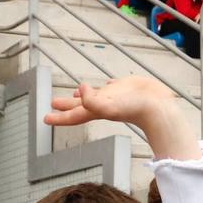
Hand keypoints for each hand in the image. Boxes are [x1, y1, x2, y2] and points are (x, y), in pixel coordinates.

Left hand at [46, 77, 195, 160]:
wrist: (157, 108)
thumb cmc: (135, 109)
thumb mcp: (109, 106)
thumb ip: (91, 101)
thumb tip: (79, 88)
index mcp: (96, 110)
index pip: (73, 115)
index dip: (59, 117)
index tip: (45, 118)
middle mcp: (103, 104)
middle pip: (80, 106)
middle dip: (66, 105)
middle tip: (53, 105)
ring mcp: (114, 96)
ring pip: (94, 95)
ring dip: (83, 95)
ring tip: (74, 94)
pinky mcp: (125, 88)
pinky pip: (111, 87)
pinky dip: (104, 86)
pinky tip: (104, 85)